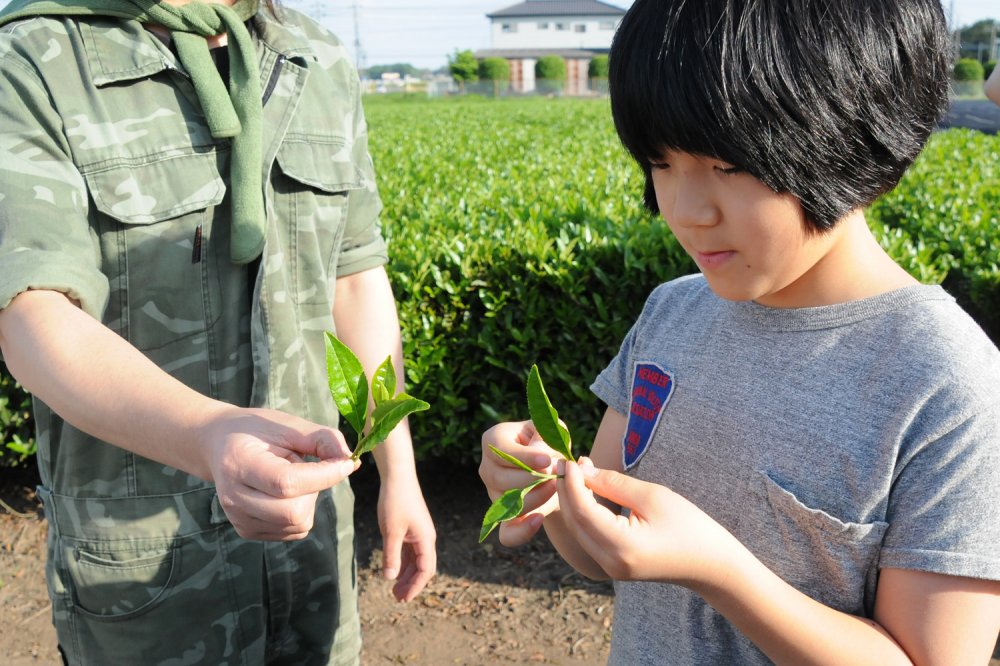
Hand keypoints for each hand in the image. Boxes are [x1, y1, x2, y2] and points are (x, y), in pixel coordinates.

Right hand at [204, 407, 359, 540]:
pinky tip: (286, 492)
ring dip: (309, 500)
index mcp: (239, 464)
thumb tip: (350, 462)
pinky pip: (293, 530)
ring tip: (292, 476)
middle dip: (316, 489)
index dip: (324, 475)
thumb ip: (322, 439)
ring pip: (298, 523)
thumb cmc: (258, 431)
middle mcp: (233, 497)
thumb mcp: (288, 425)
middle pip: (294, 512)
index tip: (347, 462)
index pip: (287, 483)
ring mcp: (238, 519)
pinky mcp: (247, 531)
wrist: (219, 445)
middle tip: (309, 466)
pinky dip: (301, 512)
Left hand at [377, 476, 436, 601]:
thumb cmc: (395, 501)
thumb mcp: (391, 531)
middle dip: (411, 584)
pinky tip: (393, 571)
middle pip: (422, 567)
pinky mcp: (411, 528)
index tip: (403, 599)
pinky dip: (402, 563)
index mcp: (426, 539)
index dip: (415, 586)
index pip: (425, 570)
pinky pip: (409, 551)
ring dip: (406, 575)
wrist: (397, 476)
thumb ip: (391, 555)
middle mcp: (426, 538)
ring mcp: (418, 533)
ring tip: (394, 589)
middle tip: (397, 598)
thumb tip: (390, 578)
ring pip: (415, 560)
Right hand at [478, 420, 560, 545]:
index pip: (500, 450)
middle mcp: (488, 468)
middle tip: (556, 474)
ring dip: (536, 497)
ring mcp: (494, 494)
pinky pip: (507, 534)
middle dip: (532, 479)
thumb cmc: (549, 443)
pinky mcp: (505, 517)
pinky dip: (522, 531)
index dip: (522, 457)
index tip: (546, 461)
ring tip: (555, 487)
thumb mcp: (550, 430)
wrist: (554, 469)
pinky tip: (539, 519)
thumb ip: (546, 435)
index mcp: (493, 440)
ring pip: (507, 503)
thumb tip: (539, 453)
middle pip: (501, 479)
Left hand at [558, 457, 737, 588]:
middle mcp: (610, 562)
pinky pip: (588, 538)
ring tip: (576, 473)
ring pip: (578, 531)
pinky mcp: (614, 567)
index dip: (571, 483)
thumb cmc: (690, 526)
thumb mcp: (652, 496)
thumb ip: (613, 484)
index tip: (568, 459)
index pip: (582, 511)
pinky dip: (583, 515)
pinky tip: (587, 493)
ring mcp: (610, 569)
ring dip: (573, 502)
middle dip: (567, 491)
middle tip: (567, 462)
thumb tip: (582, 471)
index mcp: (622, 546)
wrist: (711, 564)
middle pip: (574, 522)